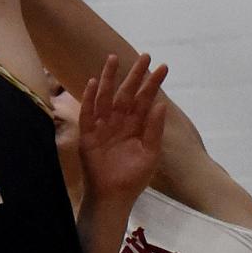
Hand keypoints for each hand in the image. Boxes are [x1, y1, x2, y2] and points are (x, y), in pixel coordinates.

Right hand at [79, 54, 167, 203]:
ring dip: (109, 78)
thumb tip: (161, 104)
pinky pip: (88, 113)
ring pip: (106, 97)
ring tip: (113, 58)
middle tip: (145, 55)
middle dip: (135, 75)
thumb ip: (154, 130)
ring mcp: (103, 127)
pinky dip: (89, 98)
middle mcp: (119, 122)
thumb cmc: (133, 178)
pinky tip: (93, 83)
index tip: (163, 67)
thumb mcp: (150, 154)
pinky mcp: (89, 135)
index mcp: (136, 126)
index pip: (145, 100)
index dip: (153, 83)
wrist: (114, 197)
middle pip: (127, 92)